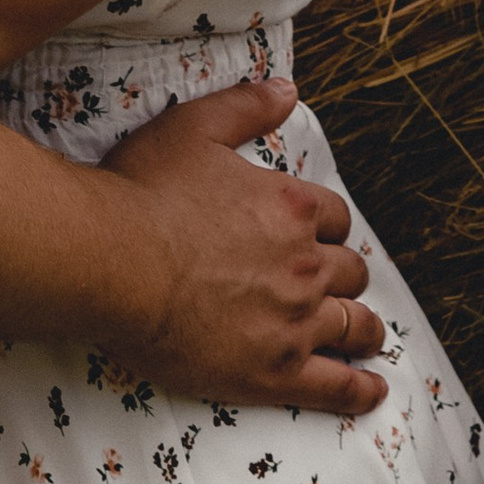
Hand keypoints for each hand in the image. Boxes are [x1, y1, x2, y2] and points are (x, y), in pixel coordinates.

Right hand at [104, 79, 386, 418]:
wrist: (110, 261)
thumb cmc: (143, 192)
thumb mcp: (194, 127)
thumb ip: (246, 106)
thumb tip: (287, 89)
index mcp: (291, 207)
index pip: (335, 218)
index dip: (329, 227)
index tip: (319, 236)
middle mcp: (305, 263)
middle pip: (349, 271)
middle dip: (345, 275)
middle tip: (334, 285)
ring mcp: (293, 322)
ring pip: (352, 325)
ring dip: (363, 328)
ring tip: (366, 336)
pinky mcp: (274, 372)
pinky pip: (335, 385)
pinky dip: (359, 391)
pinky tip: (373, 393)